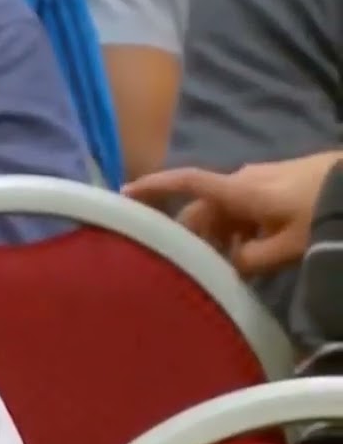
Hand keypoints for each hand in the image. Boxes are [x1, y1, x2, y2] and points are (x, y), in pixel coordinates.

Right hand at [123, 152, 342, 275]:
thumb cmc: (321, 213)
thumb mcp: (287, 247)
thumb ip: (251, 260)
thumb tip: (229, 266)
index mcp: (237, 191)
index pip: (185, 184)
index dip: (153, 187)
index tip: (123, 194)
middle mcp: (242, 179)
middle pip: (204, 207)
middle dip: (194, 234)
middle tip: (192, 265)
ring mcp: (262, 177)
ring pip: (226, 209)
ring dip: (222, 235)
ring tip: (232, 265)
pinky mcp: (279, 180)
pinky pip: (247, 205)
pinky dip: (243, 227)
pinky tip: (258, 249)